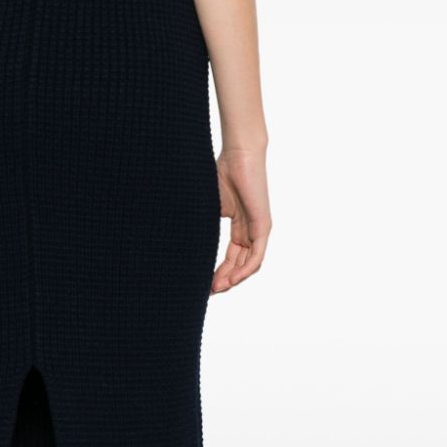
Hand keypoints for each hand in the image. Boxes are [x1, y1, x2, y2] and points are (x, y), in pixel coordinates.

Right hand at [211, 147, 270, 293]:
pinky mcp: (263, 226)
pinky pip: (256, 256)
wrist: (239, 155)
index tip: (205, 285)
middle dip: (225, 280)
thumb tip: (183, 245)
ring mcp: (258, 229)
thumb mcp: (209, 208)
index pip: (231, 256)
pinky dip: (245, 270)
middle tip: (209, 292)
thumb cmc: (222, 173)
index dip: (219, 272)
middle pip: (239, 264)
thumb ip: (203, 228)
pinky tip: (233, 280)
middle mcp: (250, 230)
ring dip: (234, 279)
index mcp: (239, 226)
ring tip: (218, 288)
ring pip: (249, 264)